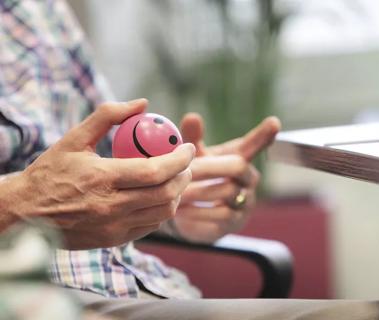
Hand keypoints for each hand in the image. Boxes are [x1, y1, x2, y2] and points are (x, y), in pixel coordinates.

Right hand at [0, 99, 194, 248]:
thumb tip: (143, 103)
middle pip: (165, 195)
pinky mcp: (113, 240)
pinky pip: (149, 226)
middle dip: (185, 177)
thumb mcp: (74, 138)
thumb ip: (108, 116)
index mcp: (102, 179)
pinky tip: (158, 197)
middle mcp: (111, 207)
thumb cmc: (50, 172)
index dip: (180, 160)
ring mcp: (113, 228)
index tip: (188, 148)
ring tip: (176, 179)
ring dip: (177, 195)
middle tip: (187, 164)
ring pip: (162, 214)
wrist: (25, 212)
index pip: (156, 172)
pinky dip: (161, 211)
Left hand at [169, 113, 279, 242]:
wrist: (193, 215)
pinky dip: (197, 212)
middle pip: (238, 166)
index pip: (254, 145)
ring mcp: (244, 202)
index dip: (264, 135)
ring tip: (175, 190)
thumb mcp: (194, 158)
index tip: (274, 122)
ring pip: (227, 192)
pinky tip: (180, 210)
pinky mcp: (234, 223)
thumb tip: (192, 116)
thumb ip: (193, 139)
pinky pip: (220, 216)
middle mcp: (248, 180)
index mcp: (240, 159)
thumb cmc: (199, 179)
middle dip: (209, 167)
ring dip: (199, 191)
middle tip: (185, 169)